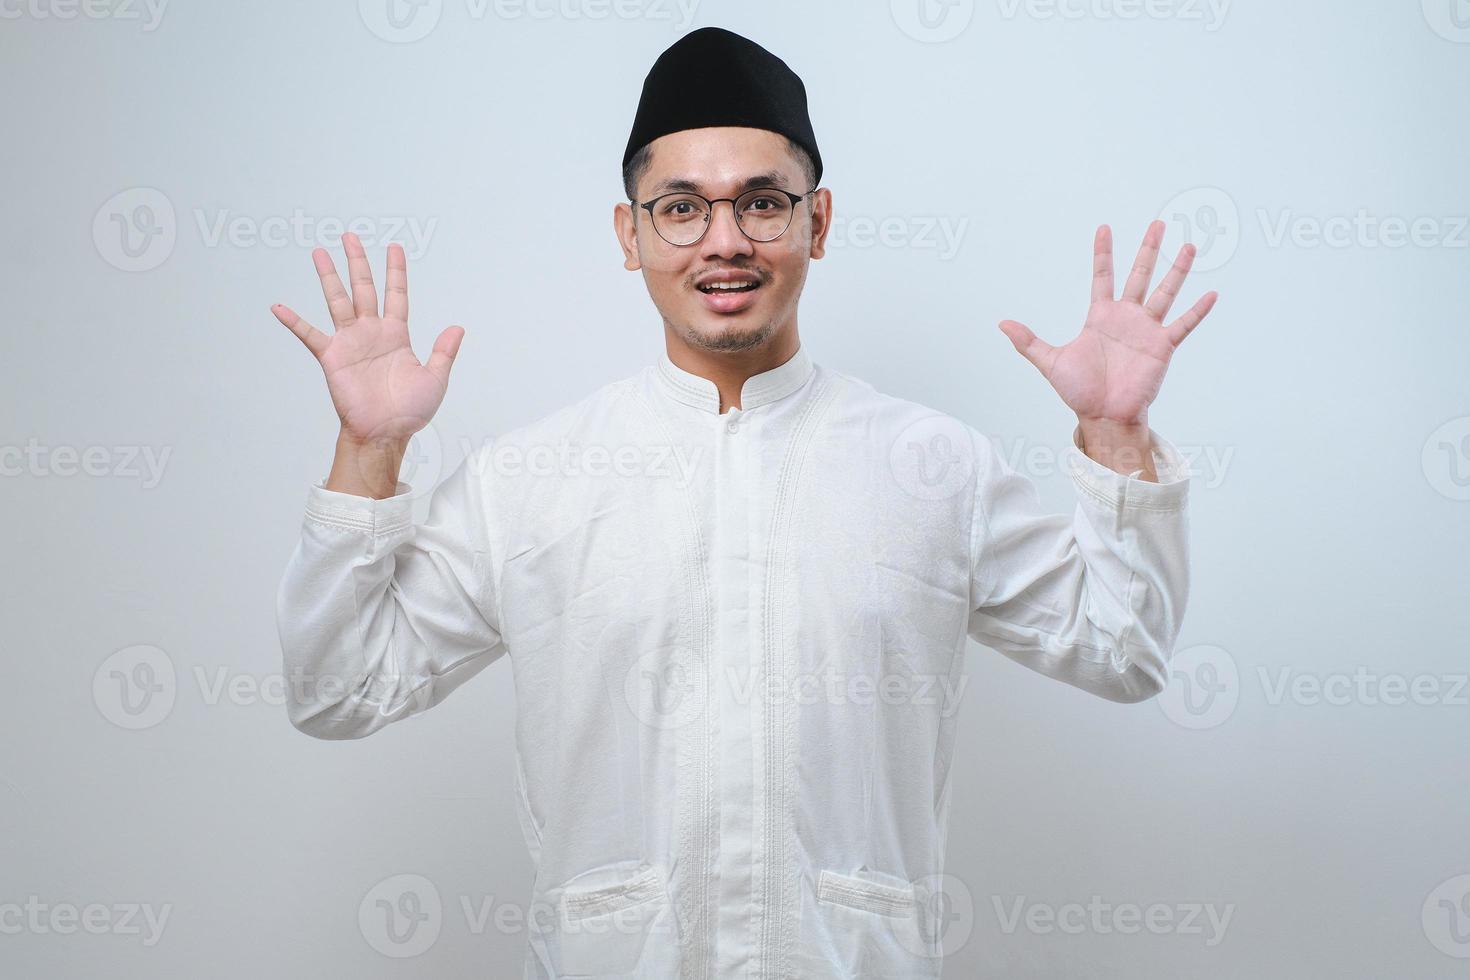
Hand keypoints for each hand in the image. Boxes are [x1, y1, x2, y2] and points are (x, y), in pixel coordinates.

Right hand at [271, 232, 463, 445]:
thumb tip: (458, 328)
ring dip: (329, 277)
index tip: (395, 247)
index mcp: (397, 335)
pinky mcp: (333, 357)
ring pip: (338, 300)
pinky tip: (279, 307)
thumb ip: (444, 352)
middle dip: (357, 262)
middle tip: (350, 236)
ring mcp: (350, 342)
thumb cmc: (410, 411)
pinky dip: (294, 321)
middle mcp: (371, 333)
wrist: (386, 433)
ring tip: (319, 252)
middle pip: (363, 288)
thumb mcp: (435, 378)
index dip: (395, 271)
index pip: (396, 294)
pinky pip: (310, 335)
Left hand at [998, 221, 1216, 425]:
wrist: (1103, 416)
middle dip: (1148, 249)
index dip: (1103, 252)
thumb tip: (1001, 324)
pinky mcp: (1162, 346)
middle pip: (1140, 275)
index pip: (1102, 276)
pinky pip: (1183, 325)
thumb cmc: (1079, 391)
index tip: (1104, 227)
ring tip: (1190, 245)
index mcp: (1100, 317)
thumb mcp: (1050, 361)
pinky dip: (1197, 311)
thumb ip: (1028, 341)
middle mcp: (1126, 318)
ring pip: (1165, 292)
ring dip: (1177, 270)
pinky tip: (1211, 293)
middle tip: (1158, 223)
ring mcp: (1146, 330)